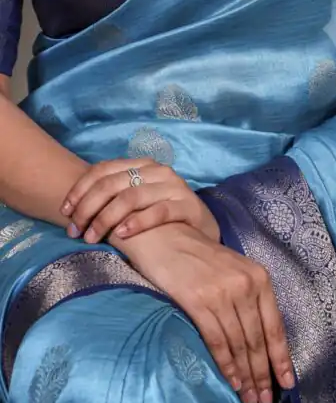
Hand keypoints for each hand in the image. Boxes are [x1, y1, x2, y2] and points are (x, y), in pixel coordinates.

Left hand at [60, 158, 219, 243]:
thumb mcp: (137, 201)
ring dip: (105, 218)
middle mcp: (157, 170)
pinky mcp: (188, 205)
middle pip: (112, 183)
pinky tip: (122, 234)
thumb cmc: (161, 218)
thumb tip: (75, 208)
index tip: (65, 212)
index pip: (103, 169)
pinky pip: (158, 212)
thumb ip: (114, 197)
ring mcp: (174, 186)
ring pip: (131, 197)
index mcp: (141, 164)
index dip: (80, 189)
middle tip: (75, 230)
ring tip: (92, 237)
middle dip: (88, 207)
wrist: (202, 231)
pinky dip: (137, 223)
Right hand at [123, 222, 294, 402]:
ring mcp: (222, 293)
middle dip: (263, 374)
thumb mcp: (234, 271)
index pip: (275, 326)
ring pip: (240, 344)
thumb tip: (261, 343)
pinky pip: (217, 341)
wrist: (166, 236)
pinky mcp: (198, 301)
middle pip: (258, 339)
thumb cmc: (200, 257)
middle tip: (264, 400)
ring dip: (246, 375)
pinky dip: (226, 365)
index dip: (281, 358)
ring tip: (249, 398)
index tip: (287, 383)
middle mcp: (244, 285)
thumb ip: (250, 299)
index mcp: (259, 277)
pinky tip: (231, 381)